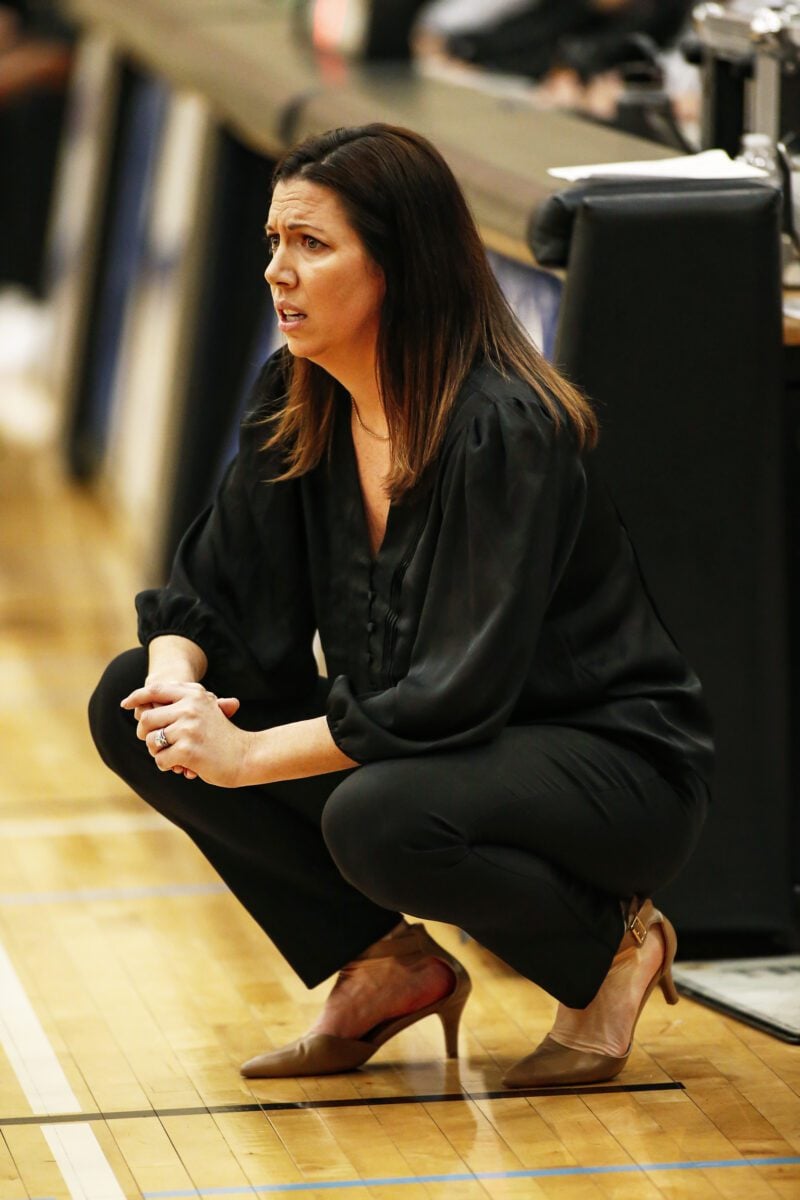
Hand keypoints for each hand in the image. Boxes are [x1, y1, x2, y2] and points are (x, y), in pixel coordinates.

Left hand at [121, 681, 247, 786]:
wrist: (246, 756)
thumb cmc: (224, 736)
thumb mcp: (208, 710)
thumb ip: (183, 702)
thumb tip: (143, 704)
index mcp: (194, 694)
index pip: (155, 690)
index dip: (136, 696)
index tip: (125, 704)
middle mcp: (190, 707)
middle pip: (146, 719)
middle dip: (146, 735)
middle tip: (156, 745)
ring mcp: (188, 727)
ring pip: (150, 741)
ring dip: (158, 752)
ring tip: (174, 757)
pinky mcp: (187, 749)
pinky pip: (160, 759)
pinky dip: (168, 765)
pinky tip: (183, 765)